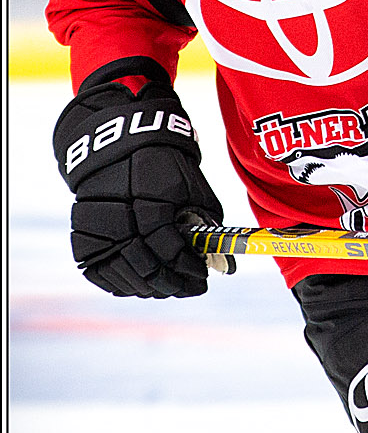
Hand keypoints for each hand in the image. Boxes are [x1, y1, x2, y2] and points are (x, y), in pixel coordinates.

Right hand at [53, 58, 226, 297]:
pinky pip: (100, 274)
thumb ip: (204, 222)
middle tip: (192, 288)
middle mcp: (118, 215)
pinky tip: (144, 285)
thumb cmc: (162, 164)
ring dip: (152, 288)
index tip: (204, 275)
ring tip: (172, 288)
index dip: (188, 267)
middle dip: (174, 284)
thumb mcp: (191, 185)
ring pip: (124, 276)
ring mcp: (97, 229)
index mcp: (150, 198)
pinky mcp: (82, 238)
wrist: (118, 144)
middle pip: (146, 267)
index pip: (169, 248)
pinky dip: (123, 284)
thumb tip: (220, 260)